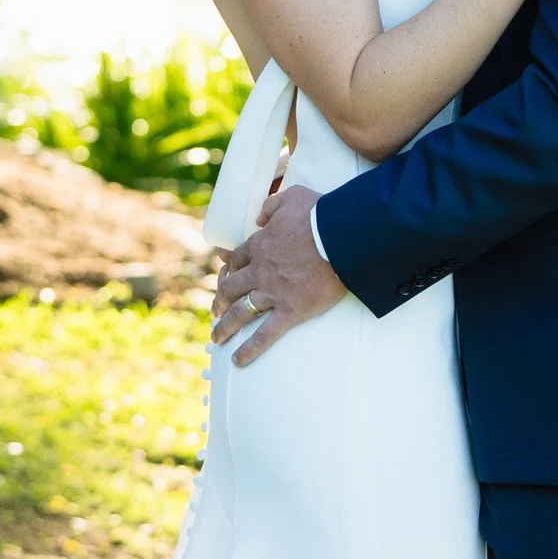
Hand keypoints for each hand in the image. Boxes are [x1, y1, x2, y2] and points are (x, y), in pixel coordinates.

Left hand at [209, 185, 344, 363]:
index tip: (225, 276)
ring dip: (225, 326)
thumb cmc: (320, 214)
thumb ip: (271, 205)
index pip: (236, 260)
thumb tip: (259, 215)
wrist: (341, 236)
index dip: (228, 269)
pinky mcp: (291, 311)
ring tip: (216, 338)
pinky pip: (265, 334)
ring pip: (241, 312)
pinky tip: (238, 361)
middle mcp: (260, 271)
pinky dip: (250, 349)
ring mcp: (273, 293)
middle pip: (231, 288)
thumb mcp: (292, 197)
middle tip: (215, 310)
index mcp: (260, 245)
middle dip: (220, 301)